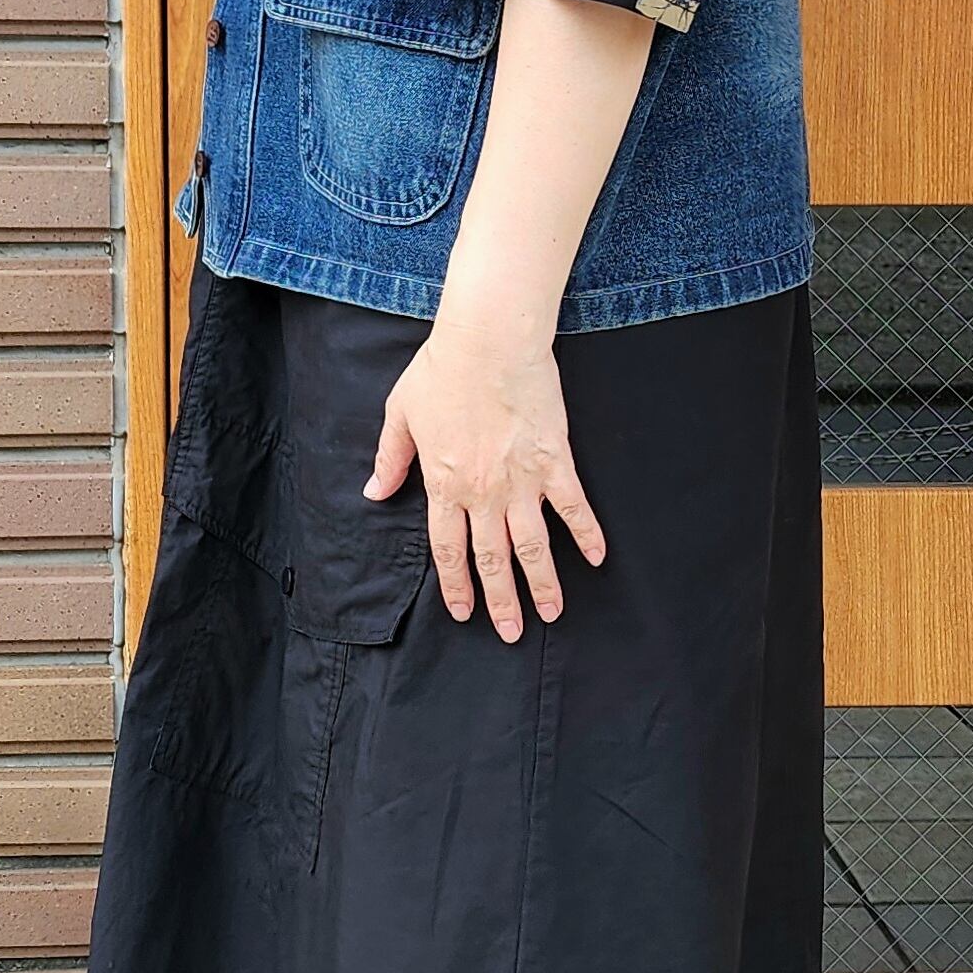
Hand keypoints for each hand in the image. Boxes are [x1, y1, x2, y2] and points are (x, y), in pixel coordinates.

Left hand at [365, 310, 605, 641]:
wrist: (490, 340)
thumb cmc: (442, 370)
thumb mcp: (400, 413)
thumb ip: (390, 459)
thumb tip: (374, 492)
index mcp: (444, 483)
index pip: (449, 549)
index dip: (457, 585)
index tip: (465, 612)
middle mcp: (483, 492)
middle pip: (493, 559)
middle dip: (502, 601)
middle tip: (511, 632)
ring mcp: (522, 479)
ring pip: (534, 545)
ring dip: (544, 584)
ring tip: (554, 612)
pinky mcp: (555, 460)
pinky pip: (573, 506)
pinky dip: (587, 533)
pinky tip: (598, 557)